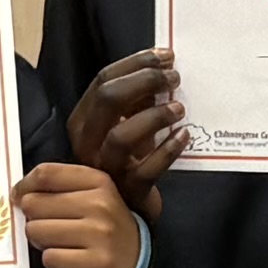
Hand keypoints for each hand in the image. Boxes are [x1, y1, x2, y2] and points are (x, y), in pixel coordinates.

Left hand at [22, 159, 147, 267]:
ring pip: (37, 231)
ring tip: (59, 243)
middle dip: (33, 218)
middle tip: (48, 226)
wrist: (136, 262)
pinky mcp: (95, 263)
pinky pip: (49, 258)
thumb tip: (17, 194)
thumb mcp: (92, 195)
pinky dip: (52, 261)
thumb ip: (58, 187)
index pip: (45, 173)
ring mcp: (99, 234)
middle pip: (34, 204)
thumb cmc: (104, 225)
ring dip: (40, 241)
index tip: (19, 197)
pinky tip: (68, 258)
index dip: (24, 186)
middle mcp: (100, 204)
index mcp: (98, 181)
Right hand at [67, 46, 186, 202]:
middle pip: (108, 100)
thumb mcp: (127, 125)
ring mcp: (106, 169)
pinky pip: (147, 170)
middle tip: (174, 78)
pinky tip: (184, 135)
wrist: (126, 210)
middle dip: (144, 81)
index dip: (136, 63)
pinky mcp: (128, 192)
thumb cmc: (129, 160)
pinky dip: (168, 150)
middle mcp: (88, 143)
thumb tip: (162, 68)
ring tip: (178, 108)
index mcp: (83, 121)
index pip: (102, 81)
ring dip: (154, 116)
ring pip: (122, 135)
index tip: (166, 57)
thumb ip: (136, 100)